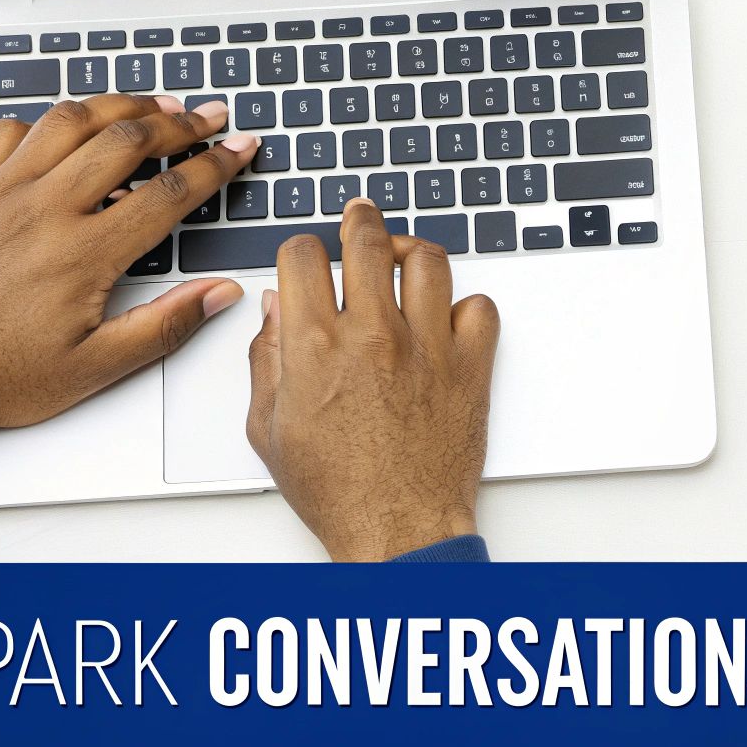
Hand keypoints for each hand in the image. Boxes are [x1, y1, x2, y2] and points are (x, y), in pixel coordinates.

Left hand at [0, 94, 259, 436]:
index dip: (215, 166)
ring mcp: (2, 192)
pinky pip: (8, 131)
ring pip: (71, 120)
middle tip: (208, 116)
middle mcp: (45, 210)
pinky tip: (66, 128)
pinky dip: (45, 120)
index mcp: (83, 254)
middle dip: (179, 122)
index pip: (169, 193)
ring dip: (118, 105)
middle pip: (126, 139)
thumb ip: (165, 325)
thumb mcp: (97, 367)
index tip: (239, 149)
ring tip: (151, 105)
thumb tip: (218, 295)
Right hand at [247, 200, 499, 562]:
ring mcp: (427, 346)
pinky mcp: (469, 366)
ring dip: (412, 253)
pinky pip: (479, 308)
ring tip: (404, 260)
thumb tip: (273, 312)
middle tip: (360, 217)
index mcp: (315, 346)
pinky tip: (446, 318)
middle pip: (368, 238)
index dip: (300, 250)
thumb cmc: (337, 491)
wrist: (398, 529)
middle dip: (360, 219)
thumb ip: (266, 360)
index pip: (302, 255)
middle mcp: (373, 335)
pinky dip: (464, 306)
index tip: (305, 259)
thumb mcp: (269, 429)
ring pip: (428, 260)